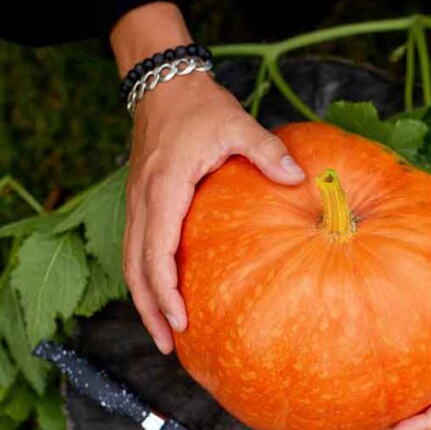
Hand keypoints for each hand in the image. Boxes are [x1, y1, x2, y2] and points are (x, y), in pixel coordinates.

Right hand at [111, 3, 305, 353]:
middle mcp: (143, 200)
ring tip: (164, 334)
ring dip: (144, 299)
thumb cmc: (199, 106)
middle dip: (149, 310)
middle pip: (135, 268)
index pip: (156, 251)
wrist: (163, 83)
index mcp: (164, 188)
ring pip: (131, 261)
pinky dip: (147, 278)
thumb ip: (267, 151)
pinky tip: (166, 297)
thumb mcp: (236, 124)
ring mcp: (138, 202)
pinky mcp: (142, 202)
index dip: (165, 291)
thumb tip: (299, 178)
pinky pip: (138, 249)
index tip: (181, 321)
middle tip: (169, 346)